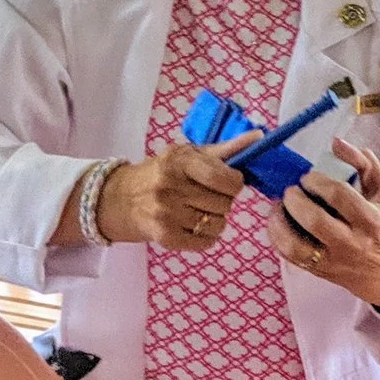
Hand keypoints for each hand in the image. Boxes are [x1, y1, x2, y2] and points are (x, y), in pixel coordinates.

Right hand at [93, 133, 256, 249]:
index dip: (234, 183)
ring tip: (196, 210)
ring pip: (218, 224)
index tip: (226, 181)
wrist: (120, 199)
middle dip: (222, 200)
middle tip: (205, 195)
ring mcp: (167, 214)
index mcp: (179, 162)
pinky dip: (206, 236)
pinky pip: (206, 242)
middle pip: (225, 203)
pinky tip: (192, 225)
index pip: (227, 179)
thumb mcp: (188, 154)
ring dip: (215, 219)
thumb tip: (259, 137)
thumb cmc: (160, 172)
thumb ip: (225, 149)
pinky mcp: (165, 237)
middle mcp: (170, 187)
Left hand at [266, 138, 379, 307]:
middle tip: (291, 189)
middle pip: (314, 220)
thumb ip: (364, 164)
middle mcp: (351, 243)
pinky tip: (278, 221)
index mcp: (371, 220)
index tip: (308, 175)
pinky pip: (289, 256)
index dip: (317, 181)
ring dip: (279, 220)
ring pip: (295, 244)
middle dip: (295, 198)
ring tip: (279, 204)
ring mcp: (333, 260)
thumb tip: (336, 142)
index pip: (339, 195)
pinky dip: (277, 236)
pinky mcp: (319, 271)